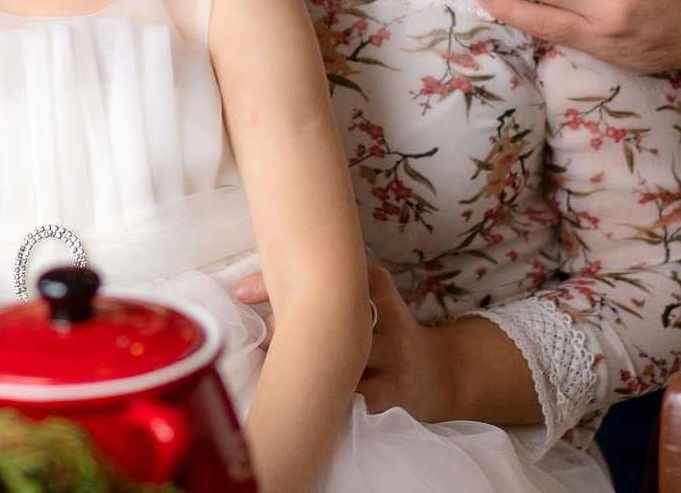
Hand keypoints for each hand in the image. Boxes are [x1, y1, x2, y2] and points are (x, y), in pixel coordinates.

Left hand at [230, 265, 537, 426]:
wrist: (439, 374)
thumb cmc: (385, 333)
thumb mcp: (368, 300)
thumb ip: (326, 288)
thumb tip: (243, 289)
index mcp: (377, 286)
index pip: (326, 277)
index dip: (279, 283)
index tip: (241, 292)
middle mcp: (390, 317)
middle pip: (328, 320)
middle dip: (285, 329)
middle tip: (260, 338)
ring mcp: (396, 356)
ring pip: (337, 363)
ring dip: (302, 370)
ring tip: (276, 373)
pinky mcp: (396, 392)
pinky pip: (351, 399)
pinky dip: (326, 400)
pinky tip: (306, 402)